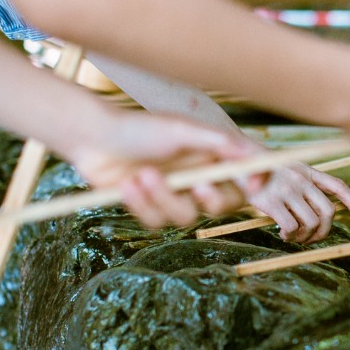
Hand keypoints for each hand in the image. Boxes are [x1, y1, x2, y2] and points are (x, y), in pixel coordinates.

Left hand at [67, 113, 254, 227]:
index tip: (253, 185)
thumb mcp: (182, 130)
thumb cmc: (140, 128)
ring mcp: (175, 195)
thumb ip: (219, 142)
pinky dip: (141, 204)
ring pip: (187, 217)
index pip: (246, 174)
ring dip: (163, 197)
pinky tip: (126, 184)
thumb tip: (254, 153)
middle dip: (211, 199)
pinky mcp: (151, 209)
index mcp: (212, 156)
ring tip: (141, 175)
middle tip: (198, 186)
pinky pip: (157, 221)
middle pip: (223, 206)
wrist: (93, 139)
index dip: (256, 183)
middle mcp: (198, 178)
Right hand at [243, 162, 349, 243]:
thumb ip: (302, 183)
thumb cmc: (257, 168)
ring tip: (292, 237)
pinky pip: (292, 227)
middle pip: (328, 212)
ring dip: (304, 237)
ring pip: (311, 223)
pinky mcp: (272, 202)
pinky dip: (290, 236)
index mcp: (306, 170)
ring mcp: (287, 190)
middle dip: (323, 231)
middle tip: (310, 238)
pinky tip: (281, 233)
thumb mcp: (284, 168)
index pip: (338, 186)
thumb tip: (317, 211)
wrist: (231, 159)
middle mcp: (300, 180)